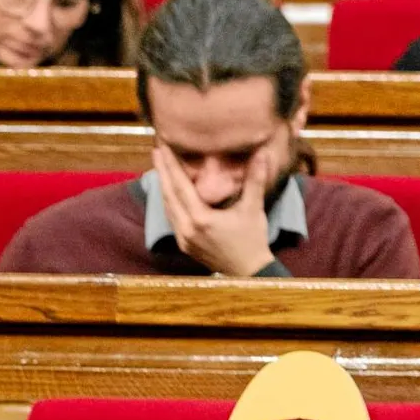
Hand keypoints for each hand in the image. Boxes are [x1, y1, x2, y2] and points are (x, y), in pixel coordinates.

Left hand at [154, 145, 277, 276]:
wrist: (248, 272)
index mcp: (200, 218)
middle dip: (161, 171)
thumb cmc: (252, 239)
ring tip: (160, 167)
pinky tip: (169, 192)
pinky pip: (171, 218)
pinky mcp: (183, 244)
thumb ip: (255, 180)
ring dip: (163, 186)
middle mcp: (186, 228)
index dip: (169, 166)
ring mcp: (182, 238)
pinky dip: (169, 202)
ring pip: (167, 207)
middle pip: (168, 195)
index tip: (161, 148)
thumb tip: (262, 154)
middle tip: (156, 151)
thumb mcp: (254, 208)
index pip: (179, 186)